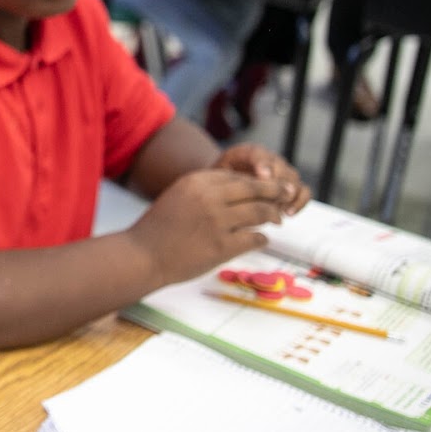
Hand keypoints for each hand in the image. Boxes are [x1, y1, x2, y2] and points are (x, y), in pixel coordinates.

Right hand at [128, 170, 288, 286]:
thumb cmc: (157, 228)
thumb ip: (204, 191)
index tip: (267, 185)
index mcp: (196, 181)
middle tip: (287, 193)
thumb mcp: (177, 196)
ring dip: (273, 215)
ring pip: (260, 212)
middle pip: (254, 189)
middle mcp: (209, 197)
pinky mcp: (223, 246)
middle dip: (275, 190)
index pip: (236, 176)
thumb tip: (239, 192)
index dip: (255, 181)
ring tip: (277, 219)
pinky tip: (261, 239)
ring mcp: (217, 222)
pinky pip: (254, 238)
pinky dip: (262, 238)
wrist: (142, 255)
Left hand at [217, 142, 310, 212]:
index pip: (260, 155)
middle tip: (271, 200)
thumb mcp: (219, 175)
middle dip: (278, 186)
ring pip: (295, 180)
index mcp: (251, 153)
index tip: (262, 176)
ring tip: (280, 209)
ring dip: (290, 196)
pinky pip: (303, 192)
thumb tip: (248, 184)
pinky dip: (300, 202)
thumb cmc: (222, 180)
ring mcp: (283, 174)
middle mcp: (271, 161)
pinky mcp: (290, 188)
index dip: (263, 164)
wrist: (227, 184)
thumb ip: (226, 176)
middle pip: (282, 170)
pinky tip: (288, 213)